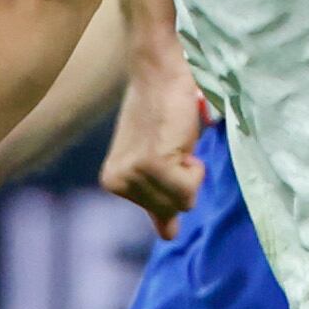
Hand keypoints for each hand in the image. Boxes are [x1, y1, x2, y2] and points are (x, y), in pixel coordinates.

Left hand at [101, 56, 205, 231]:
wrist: (162, 71)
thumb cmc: (164, 111)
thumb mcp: (159, 160)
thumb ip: (160, 199)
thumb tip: (169, 236)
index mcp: (114, 182)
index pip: (162, 213)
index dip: (177, 182)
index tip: (166, 151)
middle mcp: (117, 182)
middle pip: (173, 210)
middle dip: (184, 179)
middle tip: (173, 145)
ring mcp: (133, 174)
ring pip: (183, 202)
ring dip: (190, 172)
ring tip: (176, 141)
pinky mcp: (151, 165)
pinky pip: (188, 191)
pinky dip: (194, 169)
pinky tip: (179, 142)